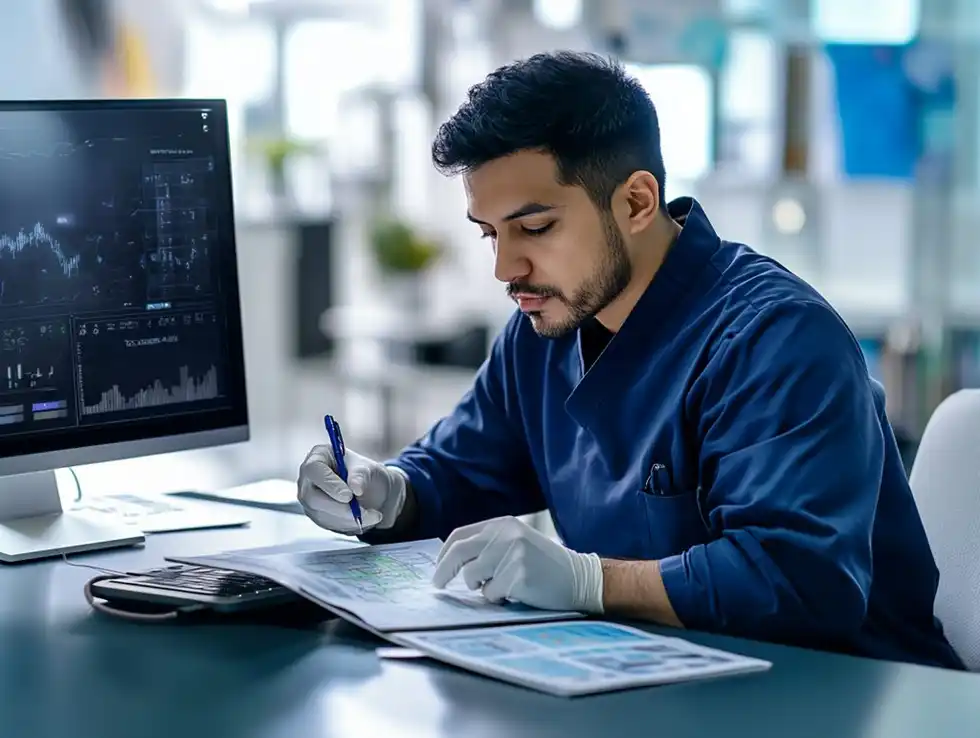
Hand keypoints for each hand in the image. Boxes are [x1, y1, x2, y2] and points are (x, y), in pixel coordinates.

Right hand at [297, 445, 406, 534]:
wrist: (372, 491)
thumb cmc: (366, 474)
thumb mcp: (369, 469)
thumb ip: (361, 475)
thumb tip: (355, 487)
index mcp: (319, 456)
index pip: (314, 470)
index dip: (330, 484)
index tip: (349, 496)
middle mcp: (308, 478)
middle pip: (312, 497)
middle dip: (339, 508)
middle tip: (363, 512)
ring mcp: (309, 498)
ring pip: (321, 514)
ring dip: (348, 519)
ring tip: (373, 515)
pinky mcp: (316, 514)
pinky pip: (328, 524)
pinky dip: (349, 525)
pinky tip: (365, 519)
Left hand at [431, 516, 603, 612]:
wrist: (578, 577)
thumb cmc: (543, 564)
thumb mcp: (515, 542)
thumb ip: (488, 545)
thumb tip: (451, 562)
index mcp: (502, 523)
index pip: (460, 535)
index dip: (444, 554)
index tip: (438, 569)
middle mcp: (505, 534)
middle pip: (459, 552)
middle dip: (444, 571)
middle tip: (438, 584)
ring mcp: (512, 554)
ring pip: (472, 576)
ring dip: (479, 587)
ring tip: (499, 587)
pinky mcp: (518, 575)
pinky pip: (490, 593)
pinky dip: (497, 598)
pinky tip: (515, 593)